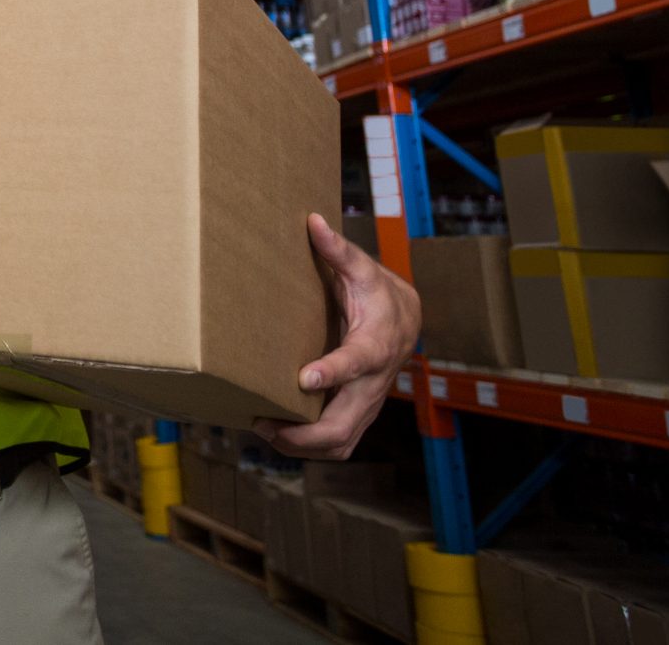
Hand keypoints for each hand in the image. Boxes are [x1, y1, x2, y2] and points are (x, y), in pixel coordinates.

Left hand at [254, 213, 420, 459]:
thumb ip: (338, 251)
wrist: (406, 321)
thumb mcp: (363, 269)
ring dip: (300, 445)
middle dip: (303, 432)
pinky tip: (275, 433)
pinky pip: (337, 443)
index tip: (304, 377)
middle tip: (262, 420)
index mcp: (374, 345)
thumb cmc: (379, 293)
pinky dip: (307, 447)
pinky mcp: (358, 414)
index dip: (332, 372)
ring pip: (339, 443)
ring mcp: (366, 404)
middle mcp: (372, 383)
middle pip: (343, 424)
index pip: (356, 363)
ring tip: (262, 428)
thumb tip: (313, 221)